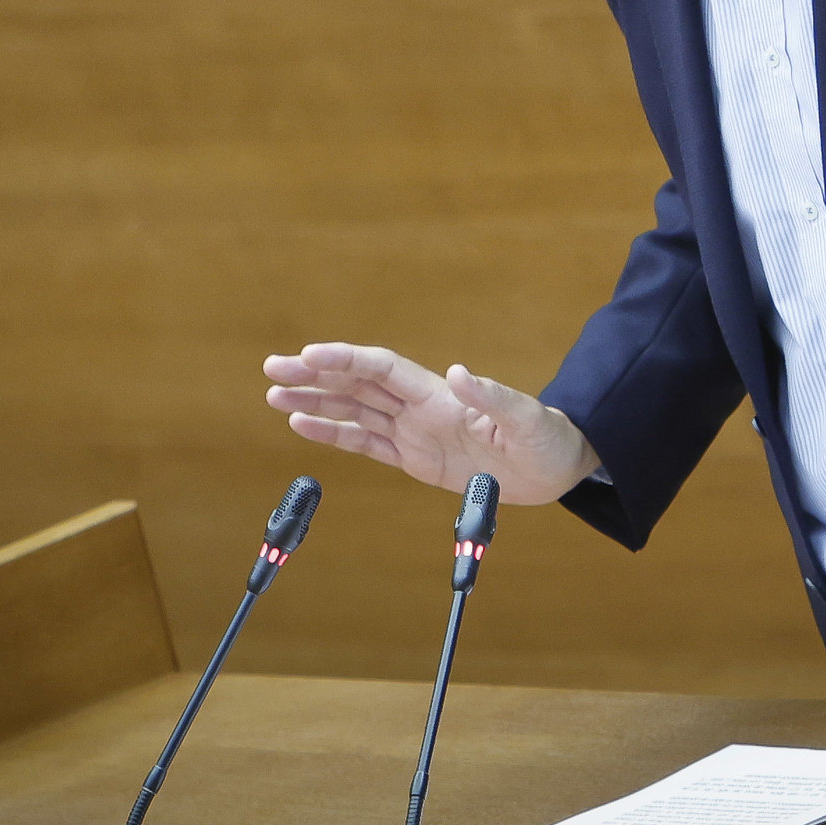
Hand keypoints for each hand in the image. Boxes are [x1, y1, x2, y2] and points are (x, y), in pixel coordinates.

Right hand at [264, 342, 601, 505]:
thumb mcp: (526, 419)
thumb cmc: (545, 438)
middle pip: (356, 384)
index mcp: (439, 394)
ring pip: (353, 410)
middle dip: (314, 374)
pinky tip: (302, 423)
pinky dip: (333, 433)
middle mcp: (419, 406)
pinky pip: (365, 443)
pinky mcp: (414, 458)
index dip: (345, 360)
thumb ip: (491, 397)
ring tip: (273, 393)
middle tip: (271, 367)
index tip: (309, 356)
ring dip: (314, 400)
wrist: (553, 469)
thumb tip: (460, 373)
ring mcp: (414, 431)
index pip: (381, 369)